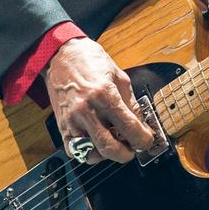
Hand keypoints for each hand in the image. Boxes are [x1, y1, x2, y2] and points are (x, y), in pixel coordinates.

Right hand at [42, 37, 154, 163]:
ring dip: (108, 154)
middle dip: (126, 154)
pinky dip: (89, 152)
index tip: (147, 141)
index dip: (142, 139)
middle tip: (133, 149)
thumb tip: (141, 123)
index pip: (128, 126)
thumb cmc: (91, 61)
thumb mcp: (119, 76)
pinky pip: (75, 151)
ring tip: (115, 142)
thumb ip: (131, 102)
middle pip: (109, 147)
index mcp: (104, 93)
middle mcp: (86, 109)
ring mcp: (72, 120)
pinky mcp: (61, 126)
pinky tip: (97, 142)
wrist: (62, 55)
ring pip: (92, 153)